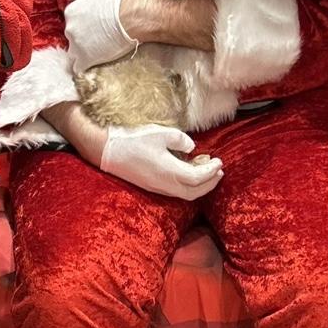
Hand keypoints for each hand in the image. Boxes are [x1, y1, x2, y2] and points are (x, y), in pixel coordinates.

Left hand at [65, 0, 135, 73]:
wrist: (132, 16)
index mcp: (71, 12)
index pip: (72, 19)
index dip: (84, 21)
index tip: (96, 23)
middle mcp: (70, 29)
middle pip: (73, 35)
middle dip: (83, 36)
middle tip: (100, 35)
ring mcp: (77, 46)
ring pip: (74, 52)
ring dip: (82, 52)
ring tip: (98, 50)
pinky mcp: (86, 60)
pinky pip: (78, 68)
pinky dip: (84, 67)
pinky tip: (92, 64)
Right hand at [99, 123, 223, 198]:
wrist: (108, 152)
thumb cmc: (134, 141)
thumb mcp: (161, 133)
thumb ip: (181, 140)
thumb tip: (192, 148)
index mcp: (170, 172)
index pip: (198, 178)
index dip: (212, 171)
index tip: (220, 161)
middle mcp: (165, 185)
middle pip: (195, 192)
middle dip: (210, 183)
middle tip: (219, 171)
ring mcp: (158, 188)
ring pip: (186, 194)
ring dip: (200, 185)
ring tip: (208, 172)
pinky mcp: (152, 186)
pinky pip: (176, 191)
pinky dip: (188, 185)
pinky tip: (188, 171)